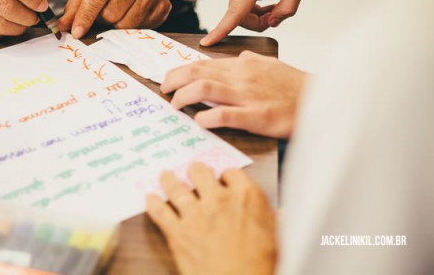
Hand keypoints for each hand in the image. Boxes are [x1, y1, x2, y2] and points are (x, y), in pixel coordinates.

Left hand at [59, 0, 171, 38]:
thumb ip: (74, 7)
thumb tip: (62, 26)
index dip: (85, 17)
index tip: (76, 32)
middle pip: (111, 13)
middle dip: (103, 20)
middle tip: (104, 13)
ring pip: (127, 24)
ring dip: (117, 26)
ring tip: (117, 14)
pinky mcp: (164, 5)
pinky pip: (142, 28)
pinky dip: (133, 28)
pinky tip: (131, 16)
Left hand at [146, 162, 276, 274]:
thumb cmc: (262, 265)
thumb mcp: (279, 237)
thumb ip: (277, 219)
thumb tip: (285, 213)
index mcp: (247, 197)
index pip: (231, 172)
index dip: (225, 175)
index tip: (221, 178)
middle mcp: (219, 200)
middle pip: (200, 172)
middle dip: (195, 170)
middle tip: (192, 170)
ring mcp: (196, 214)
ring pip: (176, 187)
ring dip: (169, 179)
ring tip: (165, 175)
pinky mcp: (178, 233)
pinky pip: (160, 212)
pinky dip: (152, 203)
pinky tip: (149, 198)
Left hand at [160, 51, 307, 138]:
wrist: (322, 101)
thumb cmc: (296, 86)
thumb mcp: (273, 65)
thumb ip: (253, 61)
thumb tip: (240, 56)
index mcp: (243, 65)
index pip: (202, 63)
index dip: (179, 71)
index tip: (167, 80)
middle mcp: (241, 77)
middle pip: (197, 72)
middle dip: (173, 80)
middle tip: (163, 91)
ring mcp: (248, 96)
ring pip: (204, 88)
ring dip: (183, 96)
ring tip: (175, 105)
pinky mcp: (257, 116)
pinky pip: (225, 114)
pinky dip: (207, 116)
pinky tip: (199, 120)